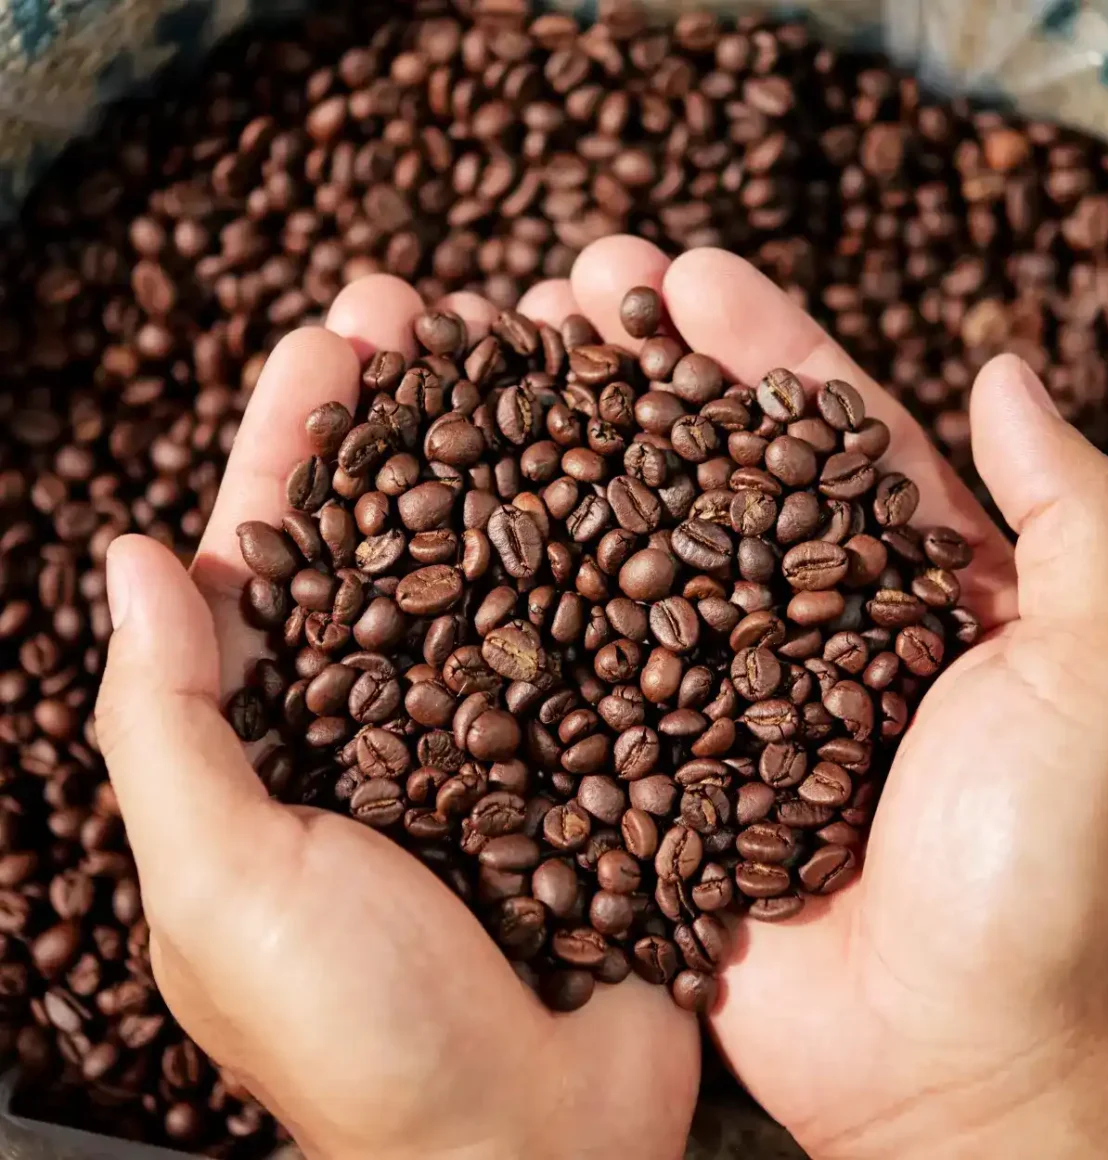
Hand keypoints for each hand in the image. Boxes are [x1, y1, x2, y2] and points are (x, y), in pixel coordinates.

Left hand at [94, 271, 698, 1158]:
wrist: (525, 1143)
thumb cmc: (357, 1033)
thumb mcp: (220, 882)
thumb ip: (163, 723)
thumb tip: (131, 555)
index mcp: (284, 732)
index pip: (279, 550)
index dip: (302, 437)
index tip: (340, 337)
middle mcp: (392, 714)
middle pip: (398, 529)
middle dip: (414, 414)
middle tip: (441, 304)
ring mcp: (502, 728)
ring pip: (503, 558)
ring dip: (518, 455)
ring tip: (547, 351)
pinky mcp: (592, 756)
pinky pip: (602, 634)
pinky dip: (615, 552)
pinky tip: (643, 473)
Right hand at [583, 245, 1107, 1157]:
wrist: (941, 1054)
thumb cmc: (1036, 870)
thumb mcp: (1102, 671)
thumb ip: (1075, 516)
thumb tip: (1005, 368)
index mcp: (902, 581)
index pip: (816, 429)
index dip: (750, 343)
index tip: (679, 271)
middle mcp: (793, 618)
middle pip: (704, 466)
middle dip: (635, 372)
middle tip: (559, 288)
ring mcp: (708, 686)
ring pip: (628, 543)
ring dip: (566, 452)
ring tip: (496, 366)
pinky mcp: (644, 758)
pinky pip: (581, 658)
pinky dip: (527, 588)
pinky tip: (460, 519)